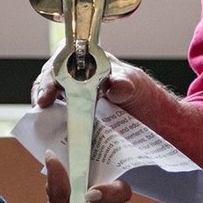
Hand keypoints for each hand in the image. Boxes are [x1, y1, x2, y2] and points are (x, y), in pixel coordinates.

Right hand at [31, 55, 202, 172]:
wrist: (161, 127)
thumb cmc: (149, 100)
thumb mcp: (139, 88)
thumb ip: (127, 84)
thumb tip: (115, 84)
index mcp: (91, 63)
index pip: (63, 61)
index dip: (51, 75)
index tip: (49, 93)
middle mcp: (79, 80)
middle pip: (51, 80)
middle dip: (43, 91)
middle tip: (42, 106)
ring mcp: (76, 101)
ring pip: (52, 102)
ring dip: (45, 112)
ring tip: (43, 125)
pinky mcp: (77, 122)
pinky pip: (60, 123)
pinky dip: (54, 129)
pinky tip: (55, 140)